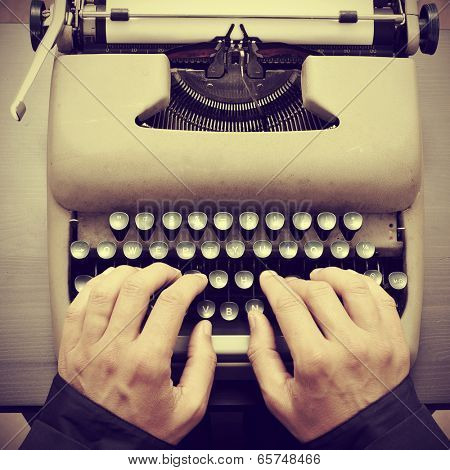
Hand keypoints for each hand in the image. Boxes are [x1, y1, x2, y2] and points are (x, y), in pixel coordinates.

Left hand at [58, 263, 215, 444]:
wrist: (100, 448)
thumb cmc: (142, 430)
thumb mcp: (189, 406)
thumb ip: (204, 364)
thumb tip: (203, 330)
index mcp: (147, 362)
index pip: (171, 304)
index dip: (189, 285)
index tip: (196, 282)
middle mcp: (115, 349)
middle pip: (137, 287)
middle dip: (160, 271)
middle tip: (171, 274)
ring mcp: (89, 346)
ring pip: (105, 290)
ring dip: (127, 273)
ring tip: (142, 274)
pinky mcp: (71, 348)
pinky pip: (78, 305)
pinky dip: (95, 286)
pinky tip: (109, 283)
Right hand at [248, 267, 409, 441]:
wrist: (370, 439)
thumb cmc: (325, 421)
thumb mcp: (279, 397)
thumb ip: (261, 354)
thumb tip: (256, 319)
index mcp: (316, 361)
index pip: (290, 306)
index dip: (275, 286)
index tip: (269, 279)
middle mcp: (349, 347)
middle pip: (318, 292)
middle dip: (297, 282)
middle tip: (289, 285)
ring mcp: (376, 341)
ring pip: (352, 287)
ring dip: (331, 275)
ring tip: (319, 277)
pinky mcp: (395, 340)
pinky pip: (382, 297)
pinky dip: (363, 284)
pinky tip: (349, 284)